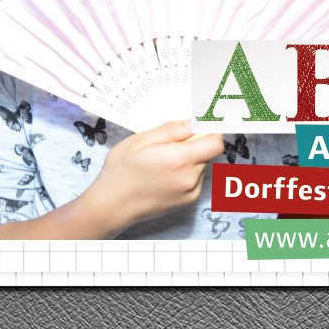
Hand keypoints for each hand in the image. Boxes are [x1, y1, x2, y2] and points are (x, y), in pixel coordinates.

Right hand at [75, 121, 224, 234]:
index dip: (210, 129)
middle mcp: (190, 178)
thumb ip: (170, 130)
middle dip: (194, 142)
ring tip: (162, 160)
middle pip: (208, 151)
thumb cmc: (121, 172)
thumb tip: (193, 122)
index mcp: (179, 160)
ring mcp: (191, 191)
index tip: (199, 123)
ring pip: (201, 164)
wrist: (113, 206)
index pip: (216, 142)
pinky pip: (196, 178)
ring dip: (189, 157)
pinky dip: (186, 171)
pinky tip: (165, 172)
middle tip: (168, 142)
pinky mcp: (188, 200)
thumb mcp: (139, 141)